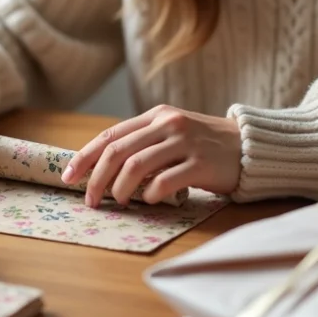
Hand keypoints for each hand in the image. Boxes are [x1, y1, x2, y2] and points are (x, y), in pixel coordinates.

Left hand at [60, 105, 240, 206]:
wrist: (249, 146)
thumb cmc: (204, 144)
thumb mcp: (172, 133)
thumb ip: (143, 143)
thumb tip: (102, 168)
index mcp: (157, 115)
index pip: (111, 135)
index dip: (85, 157)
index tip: (68, 176)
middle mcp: (168, 124)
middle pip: (118, 152)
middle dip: (96, 178)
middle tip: (90, 200)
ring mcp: (185, 142)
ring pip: (137, 166)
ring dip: (120, 189)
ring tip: (118, 202)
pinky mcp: (201, 163)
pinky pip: (165, 181)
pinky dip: (150, 194)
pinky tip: (149, 201)